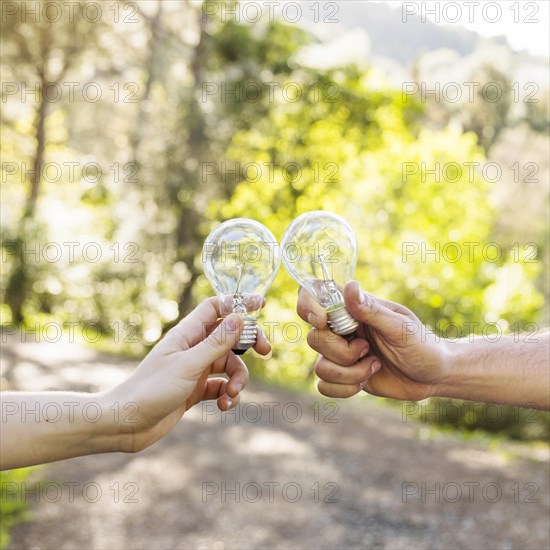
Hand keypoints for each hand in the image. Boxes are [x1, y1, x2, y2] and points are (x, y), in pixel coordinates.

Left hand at [107, 297, 270, 451]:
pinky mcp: (195, 390)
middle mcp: (193, 348)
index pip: (216, 307)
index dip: (238, 303)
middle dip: (248, 344)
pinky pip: (221, 387)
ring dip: (238, 379)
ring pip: (229, 365)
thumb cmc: (151, 389)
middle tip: (265, 351)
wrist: (125, 424)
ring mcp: (195, 369)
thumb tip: (239, 317)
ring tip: (231, 395)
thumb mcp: (189, 365)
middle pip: (230, 336)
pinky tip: (223, 406)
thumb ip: (216, 343)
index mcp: (187, 334)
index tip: (262, 305)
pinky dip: (227, 395)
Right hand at [297, 281, 450, 400]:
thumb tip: (349, 286)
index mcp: (353, 308)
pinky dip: (345, 389)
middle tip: (368, 350)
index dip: (308, 306)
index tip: (322, 322)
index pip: (315, 295)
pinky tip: (365, 381)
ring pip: (319, 366)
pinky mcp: (342, 376)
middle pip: (314, 338)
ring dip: (349, 374)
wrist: (433, 376)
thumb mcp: (401, 327)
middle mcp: (342, 328)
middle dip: (342, 353)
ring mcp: (340, 353)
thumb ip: (372, 310)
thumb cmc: (422, 345)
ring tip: (374, 366)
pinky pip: (323, 386)